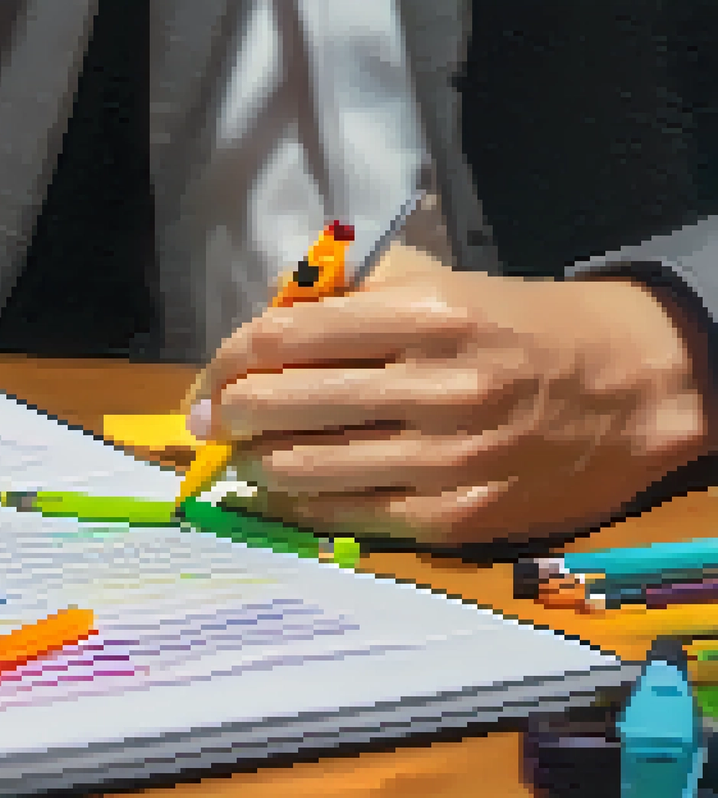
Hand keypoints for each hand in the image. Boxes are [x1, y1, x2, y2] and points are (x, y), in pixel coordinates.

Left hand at [185, 244, 712, 545]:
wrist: (633, 390)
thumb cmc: (521, 328)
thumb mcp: (443, 283)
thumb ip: (353, 297)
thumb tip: (262, 329)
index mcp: (427, 315)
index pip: (284, 339)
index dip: (225, 361)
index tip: (209, 379)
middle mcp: (436, 387)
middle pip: (281, 405)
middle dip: (227, 415)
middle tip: (212, 420)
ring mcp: (447, 460)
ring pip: (303, 467)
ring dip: (253, 463)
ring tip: (242, 455)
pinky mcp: (455, 518)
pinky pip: (346, 514)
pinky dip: (296, 502)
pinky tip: (280, 490)